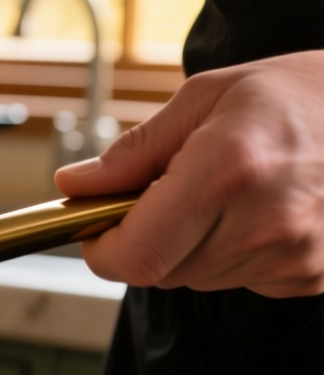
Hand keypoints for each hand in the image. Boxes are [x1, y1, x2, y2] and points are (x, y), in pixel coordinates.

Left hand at [55, 50, 323, 297]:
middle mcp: (264, 224)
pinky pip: (242, 279)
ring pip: (198, 278)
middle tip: (164, 192)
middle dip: (144, 238)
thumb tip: (75, 185)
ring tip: (224, 192)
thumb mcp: (205, 98)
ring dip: (189, 245)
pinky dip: (232, 252)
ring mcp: (296, 257)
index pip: (135, 256)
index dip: (101, 249)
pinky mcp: (314, 276)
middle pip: (159, 272)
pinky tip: (258, 210)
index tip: (95, 226)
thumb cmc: (295, 94)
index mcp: (226, 172)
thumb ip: (133, 151)